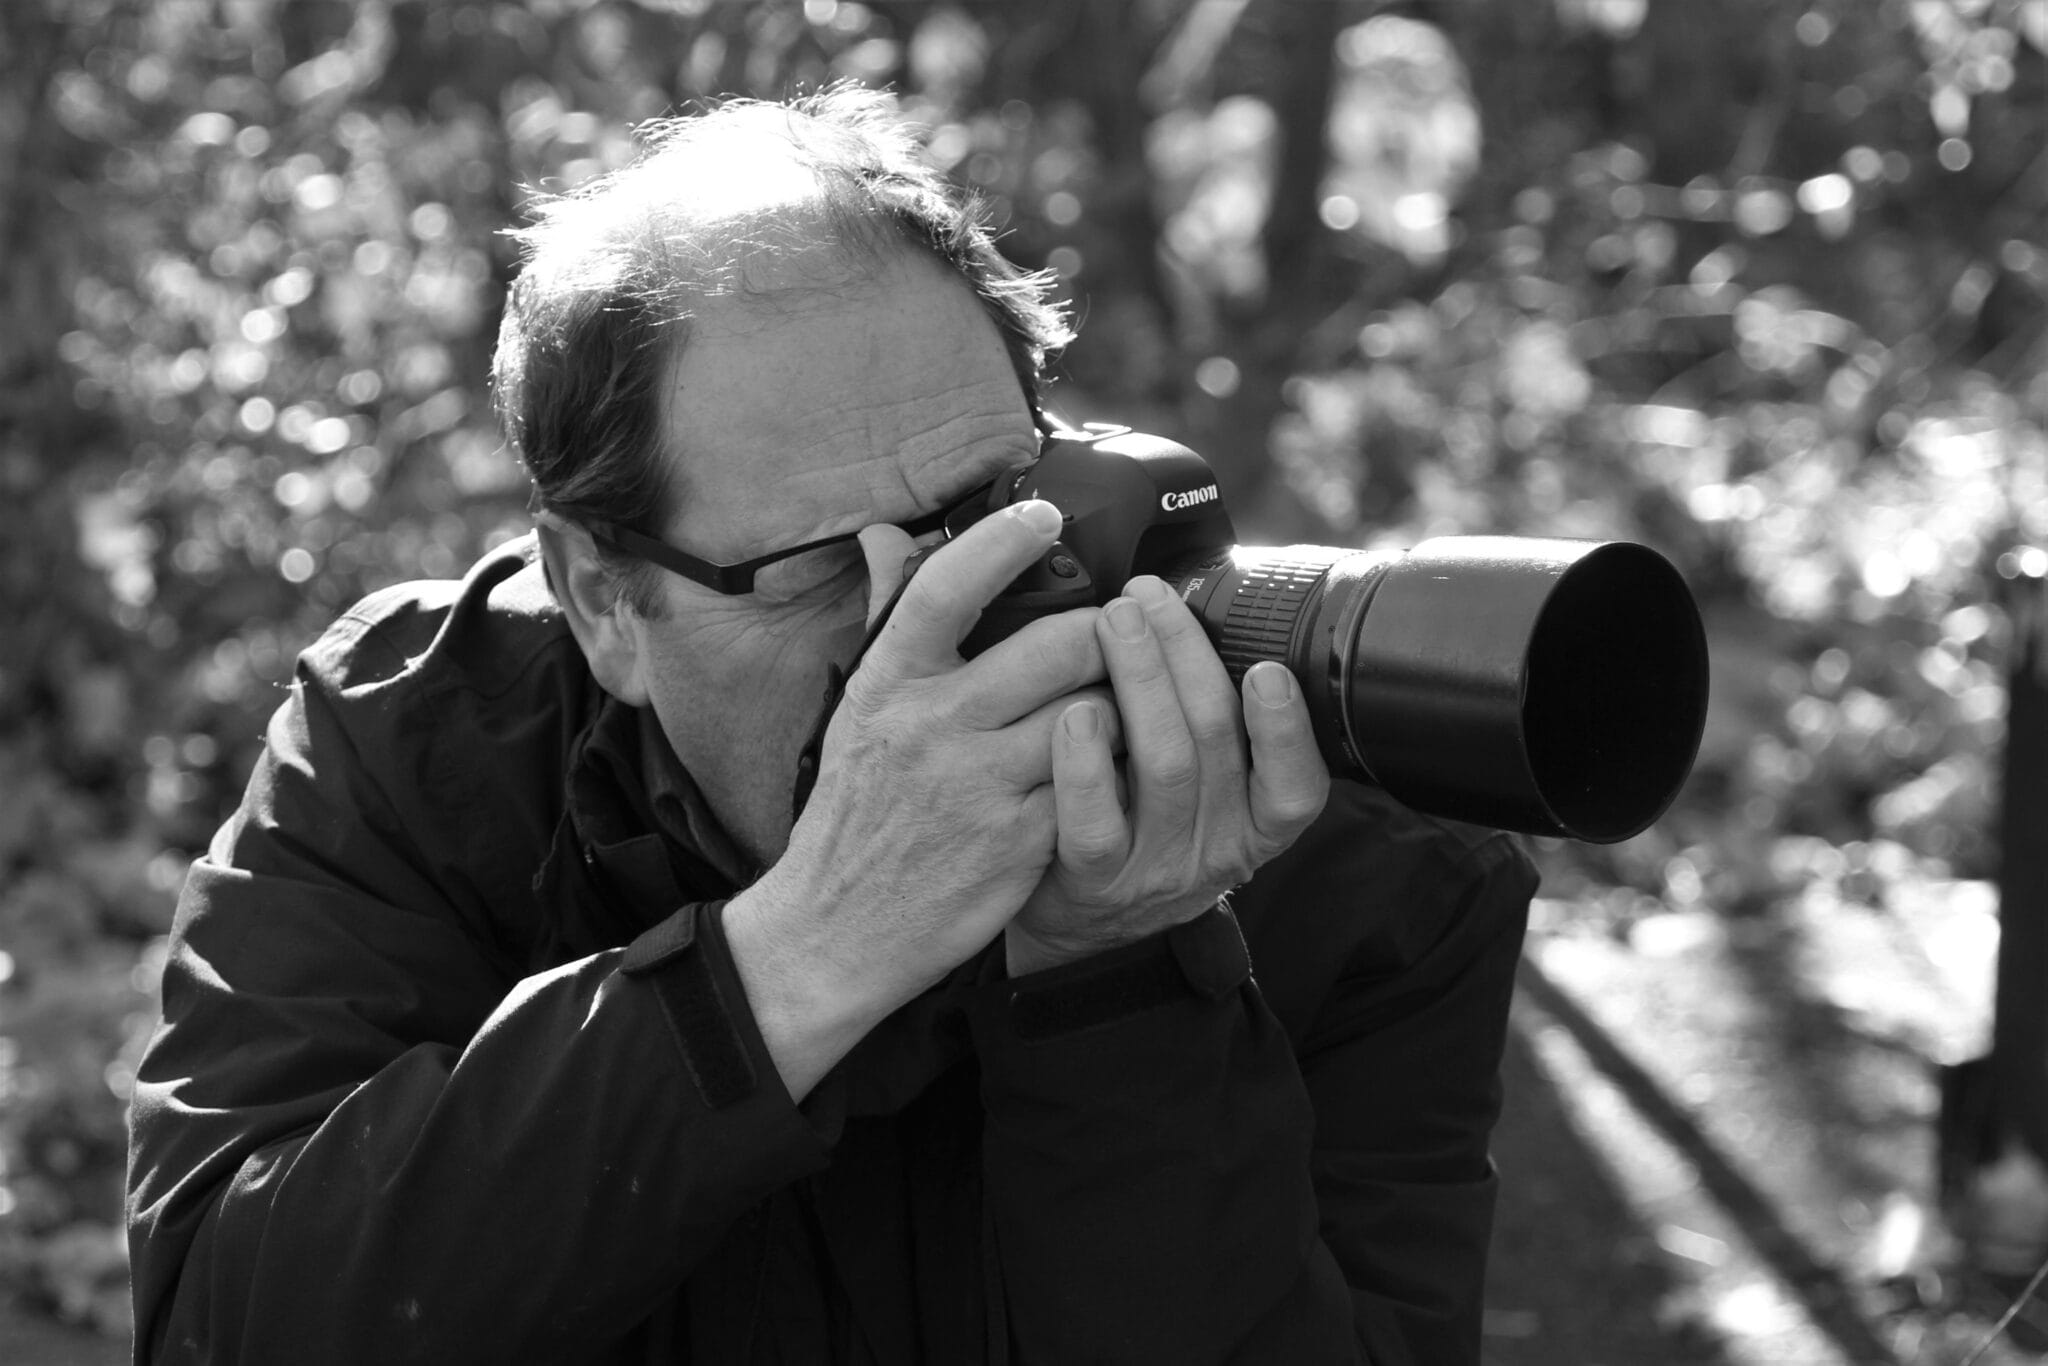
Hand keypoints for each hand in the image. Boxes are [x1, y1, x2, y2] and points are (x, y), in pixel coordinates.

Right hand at [726, 501, 1116, 1094]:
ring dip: (1115, 705)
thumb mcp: (857, 711)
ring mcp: (979, 785)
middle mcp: (932, 725)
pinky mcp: (1021, 841)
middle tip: (1112, 639)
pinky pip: (1095, 782)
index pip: (947, 589)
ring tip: (1109, 710)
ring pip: (1092, 712)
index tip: (1043, 515)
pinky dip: (1108, 772)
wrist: (834, 930)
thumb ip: (886, 620)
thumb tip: (886, 536)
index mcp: (888, 683)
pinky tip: (1102, 774)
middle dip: (1104, 635)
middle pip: (1061, 645)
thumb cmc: (855, 812)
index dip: (1003, 542)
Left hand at [1006, 575, 1328, 974]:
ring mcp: (1154, 870)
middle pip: (1215, 743)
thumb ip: (1209, 726)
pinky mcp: (1092, 883)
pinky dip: (1085, 760)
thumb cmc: (1134, 829)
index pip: (1296, 787)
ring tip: (1114, 622)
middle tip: (1146, 596)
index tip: (1267, 665)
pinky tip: (1073, 711)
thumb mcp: (1200, 795)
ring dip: (1140, 680)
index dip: (1287, 728)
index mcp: (1254, 826)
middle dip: (1184, 654)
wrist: (1070, 928)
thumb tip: (1188, 614)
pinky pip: (1095, 821)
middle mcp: (1215, 852)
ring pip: (1164, 767)